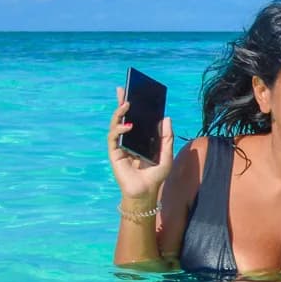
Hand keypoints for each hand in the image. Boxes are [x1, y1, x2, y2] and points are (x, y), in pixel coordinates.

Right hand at [107, 86, 172, 201]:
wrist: (146, 191)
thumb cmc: (156, 174)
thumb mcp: (166, 154)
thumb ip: (167, 137)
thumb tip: (166, 117)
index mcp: (141, 137)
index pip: (136, 117)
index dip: (134, 104)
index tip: (134, 90)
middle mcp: (129, 139)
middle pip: (123, 117)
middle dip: (122, 103)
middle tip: (123, 89)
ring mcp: (120, 145)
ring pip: (116, 124)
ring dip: (120, 113)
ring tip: (126, 104)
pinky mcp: (114, 153)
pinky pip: (114, 138)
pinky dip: (119, 130)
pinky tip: (127, 126)